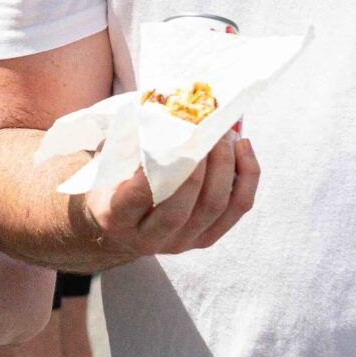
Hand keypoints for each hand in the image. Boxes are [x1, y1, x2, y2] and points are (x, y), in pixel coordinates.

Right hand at [68, 128, 259, 263]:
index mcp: (117, 219)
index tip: (166, 140)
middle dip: (198, 166)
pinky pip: (238, 208)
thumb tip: (161, 113)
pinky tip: (243, 148)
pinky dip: (247, 176)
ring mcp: (182, 243)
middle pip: (181, 208)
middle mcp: (149, 240)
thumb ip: (128, 145)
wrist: (122, 226)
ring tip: (225, 135)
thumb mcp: (108, 163)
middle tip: (206, 131)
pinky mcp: (207, 238)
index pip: (137, 198)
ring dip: (225, 166)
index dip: (154, 169)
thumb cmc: (114, 182)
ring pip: (214, 207)